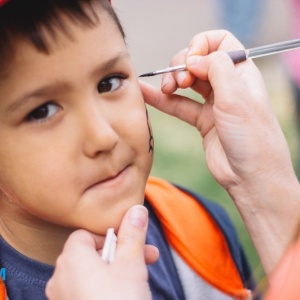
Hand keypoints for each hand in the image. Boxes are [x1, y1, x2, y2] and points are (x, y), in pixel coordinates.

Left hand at [46, 205, 158, 299]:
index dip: (110, 236)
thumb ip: (133, 233)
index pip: (86, 234)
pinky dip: (105, 289)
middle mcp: (61, 278)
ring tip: (139, 277)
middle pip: (91, 254)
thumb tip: (136, 209)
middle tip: (147, 257)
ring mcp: (63, 299)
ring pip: (91, 274)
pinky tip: (124, 295)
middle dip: (121, 253)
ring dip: (116, 271)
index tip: (130, 243)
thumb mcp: (132, 264)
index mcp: (71, 259)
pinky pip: (86, 292)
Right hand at [140, 30, 299, 273]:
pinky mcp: (202, 121)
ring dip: (172, 80)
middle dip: (183, 64)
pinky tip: (146, 93)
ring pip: (187, 82)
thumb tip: (194, 57)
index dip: (202, 44)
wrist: (249, 176)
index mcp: (242, 73)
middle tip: (179, 80)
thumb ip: (215, 69)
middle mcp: (228, 85)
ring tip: (167, 88)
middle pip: (199, 61)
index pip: (221, 42)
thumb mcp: (236, 97)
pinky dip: (162, 99)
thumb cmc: (252, 138)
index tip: (192, 60)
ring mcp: (214, 103)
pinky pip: (179, 105)